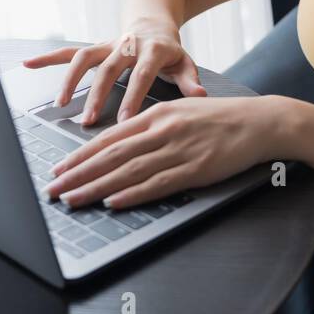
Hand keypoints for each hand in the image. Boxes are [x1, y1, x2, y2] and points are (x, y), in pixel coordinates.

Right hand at [21, 18, 206, 126]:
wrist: (154, 20)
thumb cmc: (170, 50)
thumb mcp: (185, 63)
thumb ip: (190, 82)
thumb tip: (202, 98)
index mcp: (153, 50)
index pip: (142, 75)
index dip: (133, 98)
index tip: (124, 122)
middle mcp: (127, 44)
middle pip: (109, 69)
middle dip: (97, 94)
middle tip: (89, 120)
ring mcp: (108, 44)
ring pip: (85, 58)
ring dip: (70, 79)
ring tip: (60, 103)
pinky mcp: (95, 45)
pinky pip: (69, 51)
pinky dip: (48, 58)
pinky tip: (29, 65)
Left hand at [40, 95, 281, 209]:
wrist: (259, 121)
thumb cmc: (220, 118)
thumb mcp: (180, 112)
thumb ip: (151, 127)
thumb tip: (120, 145)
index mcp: (157, 114)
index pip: (110, 137)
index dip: (81, 155)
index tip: (59, 169)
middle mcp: (162, 129)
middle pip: (111, 154)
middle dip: (78, 173)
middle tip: (53, 189)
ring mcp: (178, 149)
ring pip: (128, 170)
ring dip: (96, 187)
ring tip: (73, 199)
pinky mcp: (195, 168)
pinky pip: (157, 183)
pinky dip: (133, 193)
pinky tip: (114, 201)